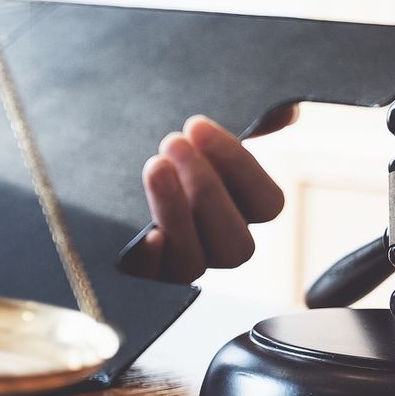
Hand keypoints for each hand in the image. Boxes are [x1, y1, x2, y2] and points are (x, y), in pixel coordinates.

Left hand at [122, 109, 292, 283]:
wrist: (108, 172)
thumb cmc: (169, 154)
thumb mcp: (203, 138)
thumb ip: (250, 124)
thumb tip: (286, 112)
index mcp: (244, 212)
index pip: (267, 205)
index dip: (238, 165)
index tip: (197, 126)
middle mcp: (218, 246)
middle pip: (236, 244)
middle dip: (207, 188)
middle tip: (173, 142)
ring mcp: (182, 264)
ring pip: (194, 263)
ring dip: (177, 214)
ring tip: (156, 168)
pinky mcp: (144, 276)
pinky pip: (155, 283)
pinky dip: (153, 260)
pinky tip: (147, 236)